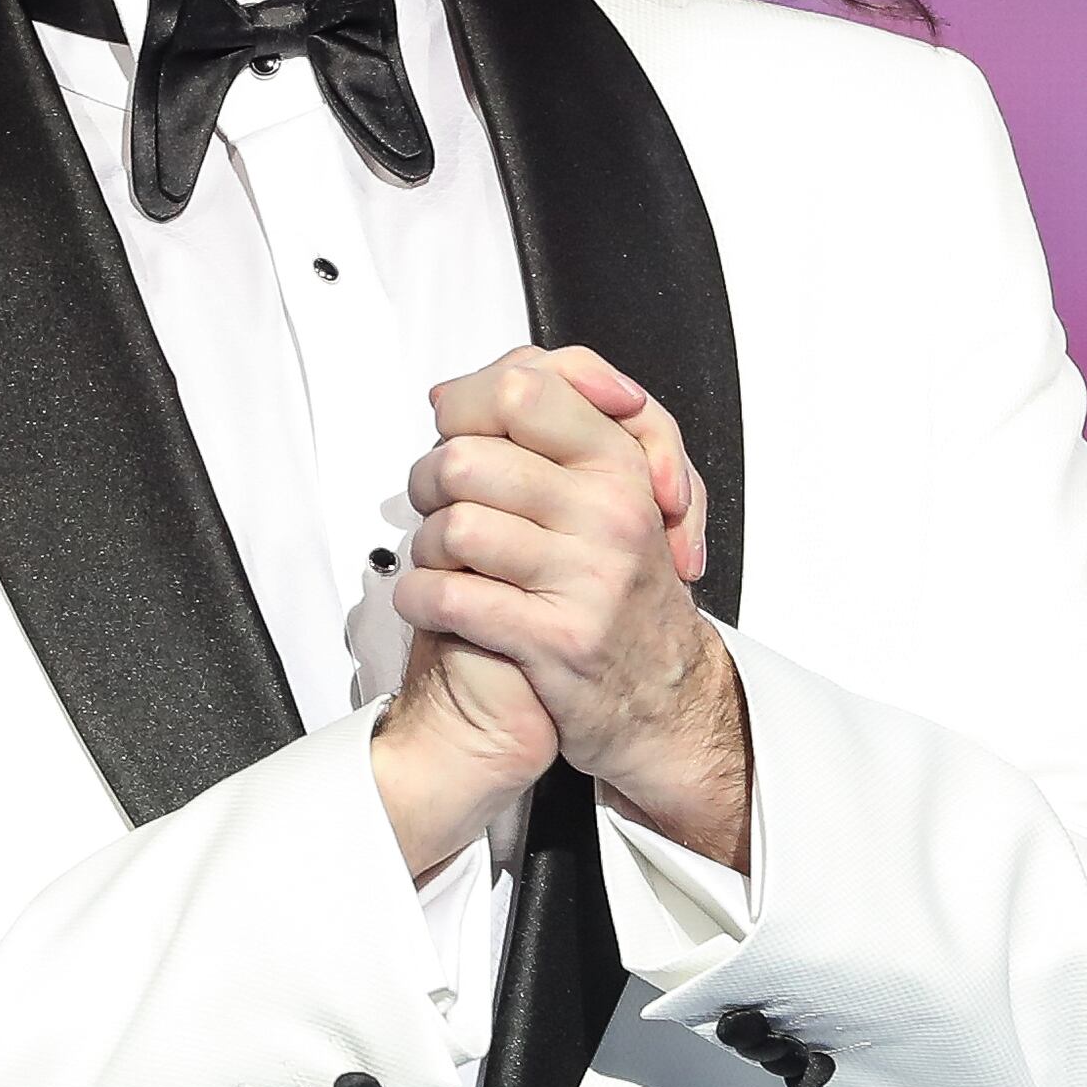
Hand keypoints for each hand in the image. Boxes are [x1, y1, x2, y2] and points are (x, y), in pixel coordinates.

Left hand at [396, 347, 750, 867]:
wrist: (666, 697)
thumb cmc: (621, 590)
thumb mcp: (609, 492)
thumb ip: (545, 429)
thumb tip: (449, 394)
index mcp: (619, 465)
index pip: (522, 390)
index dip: (465, 407)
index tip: (456, 432)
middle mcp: (610, 513)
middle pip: (467, 459)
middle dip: (429, 483)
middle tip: (436, 506)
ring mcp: (587, 577)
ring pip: (455, 526)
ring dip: (426, 546)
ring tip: (440, 559)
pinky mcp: (557, 639)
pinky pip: (453, 597)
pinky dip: (421, 598)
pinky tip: (432, 601)